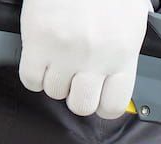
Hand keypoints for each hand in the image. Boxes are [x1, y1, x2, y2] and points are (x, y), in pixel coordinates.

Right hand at [19, 0, 152, 119]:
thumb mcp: (130, 20)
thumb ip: (123, 51)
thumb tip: (114, 76)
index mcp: (122, 55)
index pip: (112, 106)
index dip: (100, 104)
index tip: (94, 95)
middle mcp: (96, 59)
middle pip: (81, 106)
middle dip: (75, 94)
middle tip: (72, 76)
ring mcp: (66, 52)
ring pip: (54, 92)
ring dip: (53, 79)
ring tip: (55, 58)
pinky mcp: (38, 41)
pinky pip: (30, 79)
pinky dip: (32, 73)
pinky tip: (38, 58)